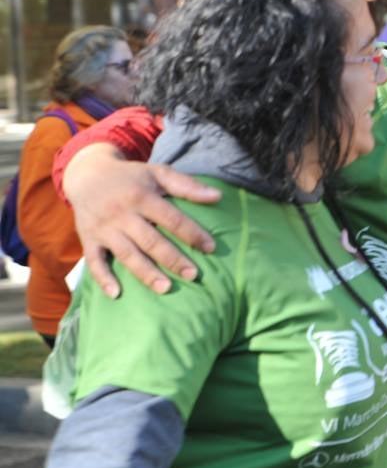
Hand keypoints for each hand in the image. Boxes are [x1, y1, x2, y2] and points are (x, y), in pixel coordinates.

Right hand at [63, 143, 220, 296]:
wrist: (87, 175)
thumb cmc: (131, 177)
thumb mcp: (157, 173)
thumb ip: (187, 185)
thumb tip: (218, 196)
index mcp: (142, 197)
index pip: (172, 219)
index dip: (192, 233)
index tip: (210, 248)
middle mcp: (122, 214)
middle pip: (150, 241)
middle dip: (172, 259)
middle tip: (193, 275)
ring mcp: (104, 229)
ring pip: (127, 254)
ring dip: (146, 273)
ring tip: (166, 289)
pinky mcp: (89, 240)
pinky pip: (94, 262)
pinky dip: (103, 279)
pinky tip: (116, 294)